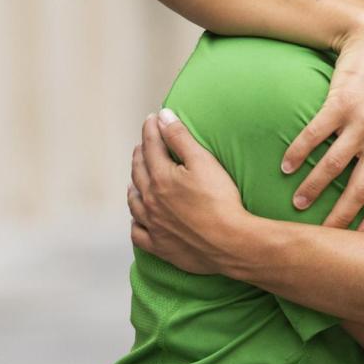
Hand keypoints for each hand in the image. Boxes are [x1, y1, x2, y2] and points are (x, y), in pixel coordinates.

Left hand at [129, 109, 245, 274]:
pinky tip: (138, 219)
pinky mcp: (159, 246)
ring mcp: (153, 225)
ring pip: (134, 202)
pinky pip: (138, 233)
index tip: (152, 118)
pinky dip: (135, 223)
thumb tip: (162, 117)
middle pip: (139, 172)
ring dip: (133, 187)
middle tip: (143, 145)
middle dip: (140, 155)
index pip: (151, 147)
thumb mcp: (203, 162)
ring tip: (134, 181)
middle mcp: (150, 200)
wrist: (229, 242)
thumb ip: (180, 138)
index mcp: (160, 178)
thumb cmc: (219, 201)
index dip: (151, 130)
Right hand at [282, 17, 363, 230]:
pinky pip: (315, 136)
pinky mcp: (340, 103)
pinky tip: (286, 166)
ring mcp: (363, 120)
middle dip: (340, 217)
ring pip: (334, 166)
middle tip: (321, 235)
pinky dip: (298, 153)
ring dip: (313, 188)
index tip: (359, 244)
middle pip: (361, 188)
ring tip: (297, 203)